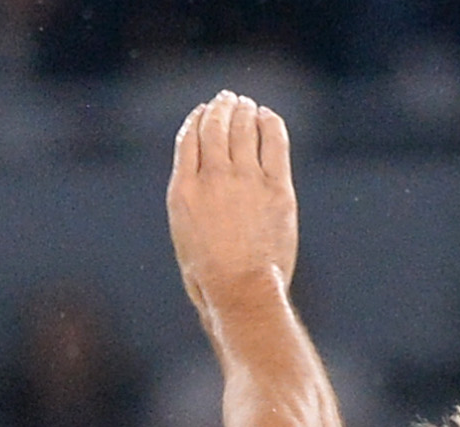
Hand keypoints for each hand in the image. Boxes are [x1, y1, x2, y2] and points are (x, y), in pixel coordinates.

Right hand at [167, 90, 296, 313]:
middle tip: (229, 99)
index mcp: (183, 190)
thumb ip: (190, 201)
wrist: (242, 294)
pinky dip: (269, 122)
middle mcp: (212, 177)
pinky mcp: (276, 187)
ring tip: (247, 106)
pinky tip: (268, 117)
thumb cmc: (211, 278)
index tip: (205, 111)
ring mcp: (245, 179)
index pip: (189, 136)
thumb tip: (199, 181)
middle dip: (221, 107)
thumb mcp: (185, 236)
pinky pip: (273, 140)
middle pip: (216, 125)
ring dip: (244, 110)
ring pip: (243, 126)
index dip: (199, 117)